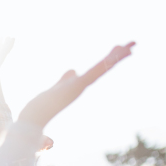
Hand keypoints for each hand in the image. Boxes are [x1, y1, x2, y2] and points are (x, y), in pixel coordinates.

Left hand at [18, 43, 134, 128]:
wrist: (32, 121)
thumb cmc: (40, 108)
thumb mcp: (56, 87)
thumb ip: (65, 79)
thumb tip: (72, 70)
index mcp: (77, 85)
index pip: (96, 69)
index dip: (109, 59)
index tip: (119, 49)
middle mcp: (80, 86)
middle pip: (102, 68)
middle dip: (117, 56)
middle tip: (133, 43)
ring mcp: (79, 86)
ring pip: (101, 69)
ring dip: (116, 57)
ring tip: (130, 46)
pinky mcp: (76, 87)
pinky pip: (94, 72)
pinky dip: (106, 63)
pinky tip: (116, 54)